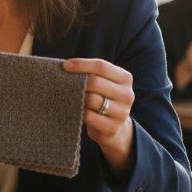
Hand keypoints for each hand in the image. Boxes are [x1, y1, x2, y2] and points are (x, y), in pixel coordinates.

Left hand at [64, 58, 134, 178]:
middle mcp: (127, 94)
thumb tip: (66, 65)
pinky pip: (89, 116)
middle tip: (64, 83)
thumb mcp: (103, 82)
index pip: (101, 66)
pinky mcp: (112, 127)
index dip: (81, 64)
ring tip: (70, 96)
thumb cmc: (103, 97)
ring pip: (91, 99)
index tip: (65, 65)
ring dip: (77, 97)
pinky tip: (75, 109)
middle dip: (77, 82)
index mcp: (125, 78)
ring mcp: (121, 112)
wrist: (113, 126)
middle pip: (95, 82)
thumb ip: (91, 73)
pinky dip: (79, 111)